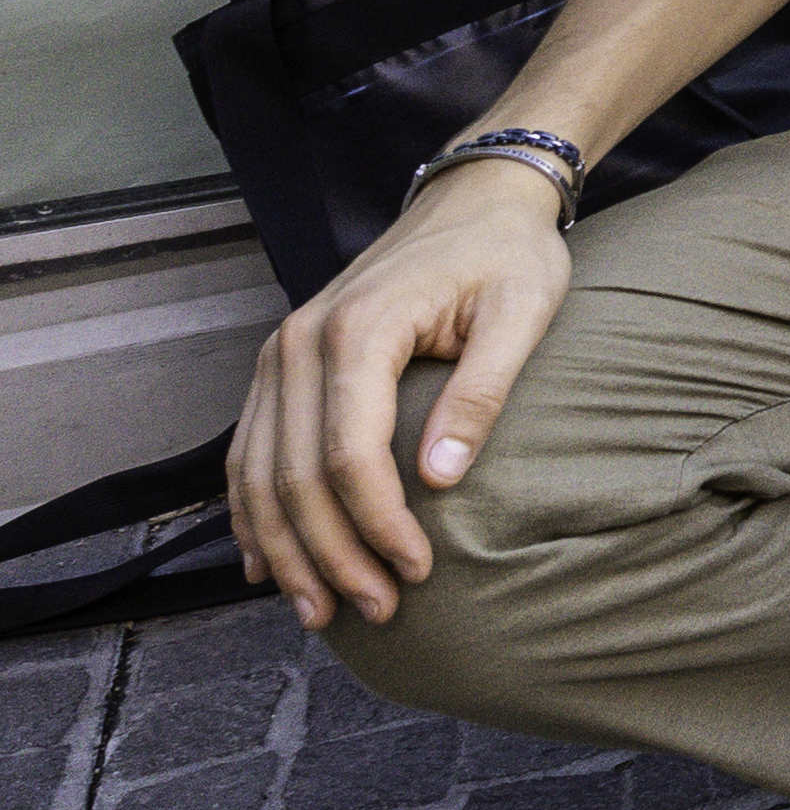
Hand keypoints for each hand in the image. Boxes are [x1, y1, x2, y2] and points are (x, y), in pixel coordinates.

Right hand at [229, 163, 575, 629]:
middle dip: (330, 555)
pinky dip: (253, 514)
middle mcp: (299, 344)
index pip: (348, 454)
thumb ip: (480, 394)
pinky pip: (248, 452)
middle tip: (374, 611)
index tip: (416, 573)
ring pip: (258, 474)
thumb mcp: (521, 313)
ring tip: (322, 610)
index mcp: (359, 331)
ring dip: (286, 550)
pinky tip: (271, 563)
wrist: (473, 198)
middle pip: (293, 476)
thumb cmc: (507, 255)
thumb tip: (440, 481)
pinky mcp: (280, 366)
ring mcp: (280, 355)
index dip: (376, 524)